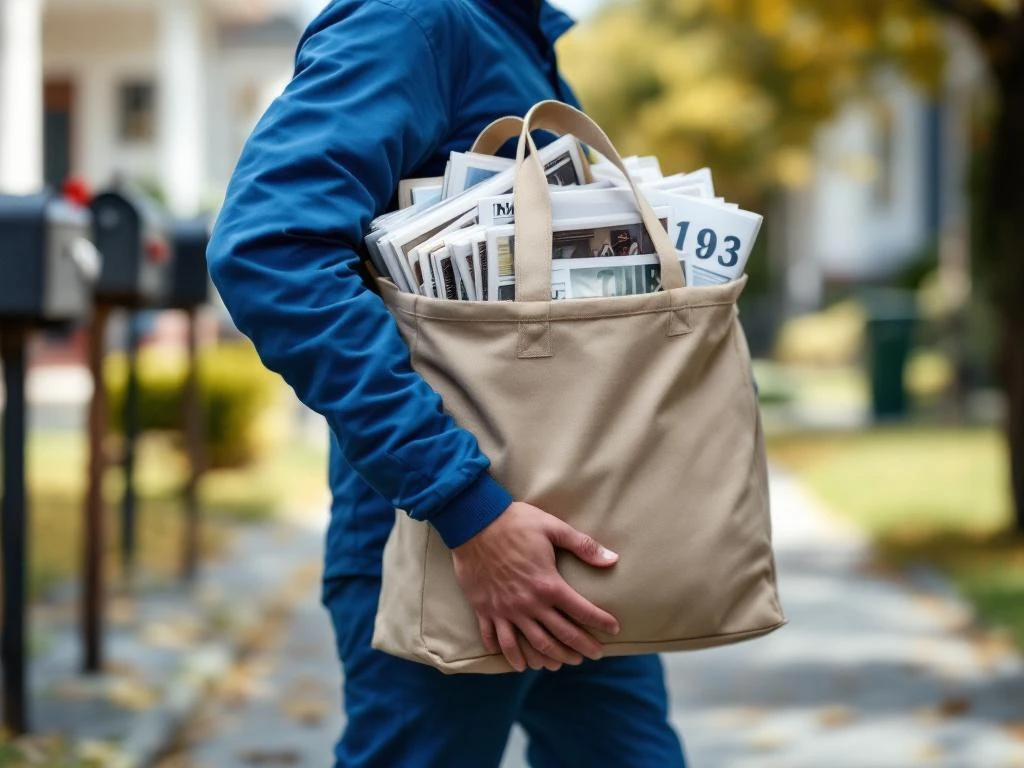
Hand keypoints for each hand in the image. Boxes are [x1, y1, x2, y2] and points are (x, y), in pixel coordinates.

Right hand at [451, 501, 619, 672]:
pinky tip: (518, 662)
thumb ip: (584, 546)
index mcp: (548, 584)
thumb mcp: (553, 528)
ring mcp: (505, 610)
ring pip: (529, 645)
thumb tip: (613, 559)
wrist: (473, 522)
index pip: (581, 611)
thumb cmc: (515, 522)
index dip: (601, 622)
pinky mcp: (484, 609)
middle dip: (580, 648)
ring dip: (547, 659)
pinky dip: (507, 653)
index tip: (613, 628)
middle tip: (592, 655)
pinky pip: (496, 639)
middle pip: (559, 636)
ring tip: (557, 665)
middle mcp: (528, 604)